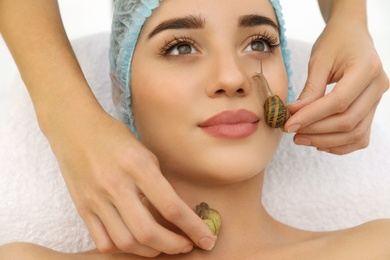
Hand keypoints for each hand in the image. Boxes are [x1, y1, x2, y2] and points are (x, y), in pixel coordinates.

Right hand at [47, 106, 214, 256]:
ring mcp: (96, 199)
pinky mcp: (82, 207)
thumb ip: (158, 183)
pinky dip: (123, 249)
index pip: (171, 206)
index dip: (193, 227)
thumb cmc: (114, 136)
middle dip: (174, 246)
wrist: (74, 128)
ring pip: (126, 242)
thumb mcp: (145, 152)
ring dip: (151, 251)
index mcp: (138, 166)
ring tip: (163, 245)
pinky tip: (135, 243)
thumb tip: (175, 212)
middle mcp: (116, 185)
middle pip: (148, 232)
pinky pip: (103, 240)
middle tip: (186, 245)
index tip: (207, 239)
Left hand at [285, 17, 388, 154]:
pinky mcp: (372, 109)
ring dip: (325, 140)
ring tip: (300, 138)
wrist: (352, 34)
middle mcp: (378, 86)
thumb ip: (310, 89)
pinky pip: (360, 136)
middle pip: (348, 121)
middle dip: (316, 131)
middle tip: (290, 131)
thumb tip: (294, 116)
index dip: (312, 116)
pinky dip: (340, 144)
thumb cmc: (334, 42)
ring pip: (356, 133)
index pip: (339, 102)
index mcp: (367, 68)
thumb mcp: (319, 61)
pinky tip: (318, 142)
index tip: (288, 124)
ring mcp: (378, 99)